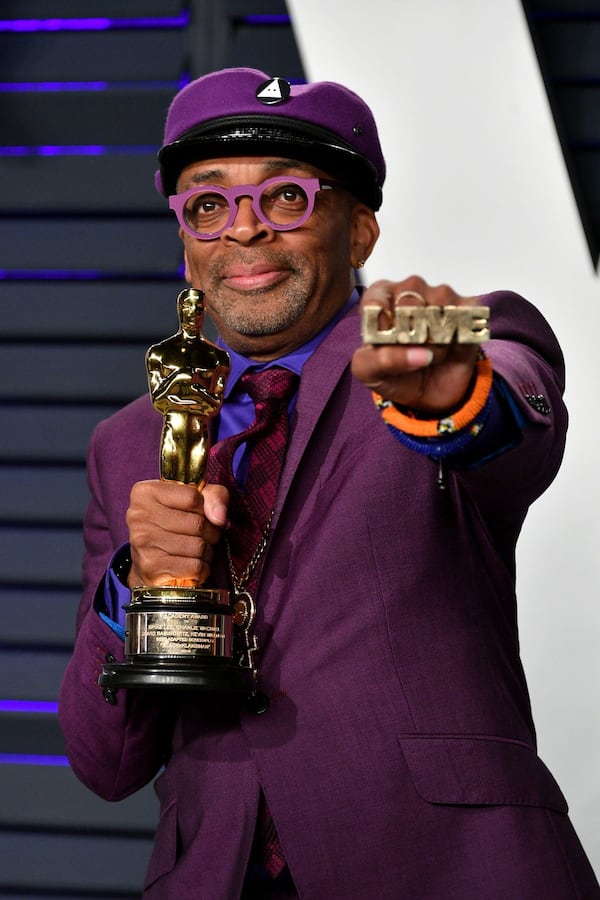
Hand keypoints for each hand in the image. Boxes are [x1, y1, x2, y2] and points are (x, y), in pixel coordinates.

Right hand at [126, 480, 228, 587]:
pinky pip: (195, 567)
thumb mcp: (195, 500)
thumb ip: (214, 496)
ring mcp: (142, 542)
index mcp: (146, 492)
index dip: (205, 508)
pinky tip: (193, 564)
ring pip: (198, 546)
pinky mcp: (150, 567)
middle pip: (197, 523)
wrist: (149, 562)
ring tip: (198, 550)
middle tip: (204, 535)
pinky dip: (202, 568)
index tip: (200, 513)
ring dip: (207, 551)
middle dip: (210, 532)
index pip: (193, 497)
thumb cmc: (175, 524)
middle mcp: (139, 515)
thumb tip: (220, 517)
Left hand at [351, 276, 481, 414]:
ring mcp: (441, 294)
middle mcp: (410, 289)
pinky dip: (459, 341)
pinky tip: (452, 345)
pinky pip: (466, 319)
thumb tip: (418, 354)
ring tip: (432, 353)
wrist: (429, 392)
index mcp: (379, 298)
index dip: (383, 330)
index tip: (388, 346)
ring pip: (439, 314)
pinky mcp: (468, 306)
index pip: (375, 303)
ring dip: (436, 344)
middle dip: (412, 340)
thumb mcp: (371, 372)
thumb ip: (379, 361)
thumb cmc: (394, 373)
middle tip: (412, 353)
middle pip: (409, 307)